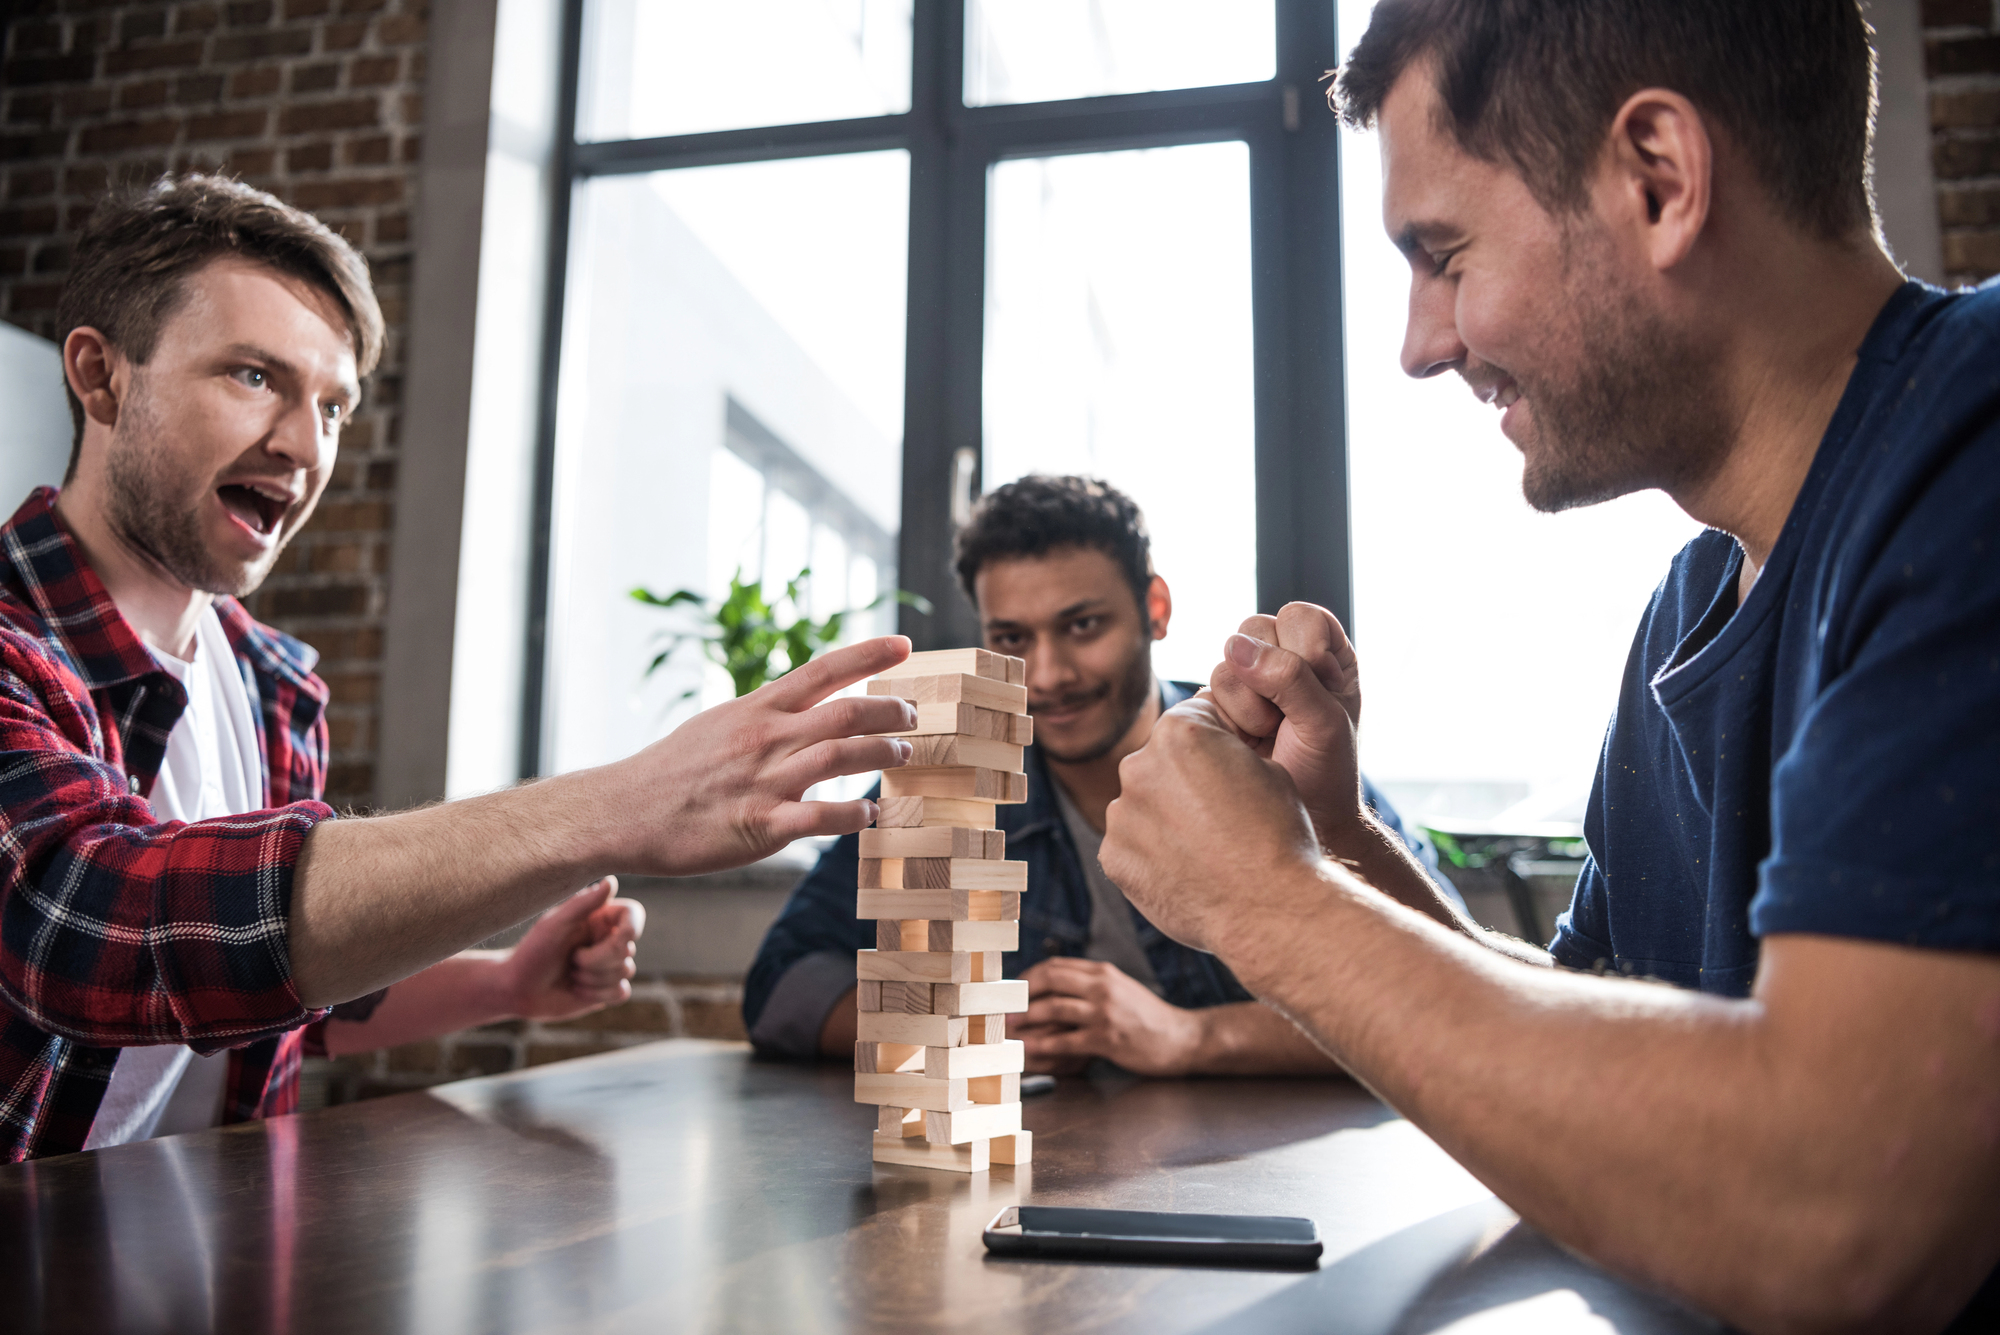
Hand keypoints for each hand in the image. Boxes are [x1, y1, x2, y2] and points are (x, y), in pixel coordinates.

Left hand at [497, 878, 646, 1020]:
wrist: (517, 990)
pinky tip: (578, 990)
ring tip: (570, 975)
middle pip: (627, 949)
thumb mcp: (554, 924)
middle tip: (571, 960)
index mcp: (597, 919)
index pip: (633, 914)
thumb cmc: (532, 952)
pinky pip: (621, 992)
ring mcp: (608, 966)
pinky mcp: (606, 990)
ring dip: (593, 978)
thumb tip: (611, 881)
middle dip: (597, 960)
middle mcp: (606, 940)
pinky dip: (598, 994)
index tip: (621, 937)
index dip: (633, 927)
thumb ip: (583, 903)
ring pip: (626, 972)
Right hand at [612, 636, 920, 875]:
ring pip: (842, 757)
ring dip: (883, 755)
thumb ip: (765, 716)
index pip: (823, 670)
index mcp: (757, 709)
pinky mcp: (761, 825)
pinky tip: (869, 814)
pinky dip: (854, 814)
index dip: (869, 656)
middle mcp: (766, 738)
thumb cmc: (673, 770)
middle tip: (914, 717)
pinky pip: (821, 817)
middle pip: (846, 712)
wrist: (624, 810)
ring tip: (902, 756)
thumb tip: (804, 707)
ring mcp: (765, 781)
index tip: (905, 644)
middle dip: (891, 712)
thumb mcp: (720, 723)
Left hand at [1015, 957, 1205, 1076]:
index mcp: (1104, 972)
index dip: (1029, 976)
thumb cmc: (1148, 1017)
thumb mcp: (1121, 989)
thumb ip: (1093, 984)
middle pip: (1049, 980)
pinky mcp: (1108, 1039)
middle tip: (1004, 1006)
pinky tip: (1031, 1050)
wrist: (1183, 1038)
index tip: (1014, 989)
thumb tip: (1057, 985)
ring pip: (1053, 1009)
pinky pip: (1066, 1041)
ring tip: (1010, 1028)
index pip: (1056, 966)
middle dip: (1021, 992)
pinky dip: (1044, 1046)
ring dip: (1027, 1019)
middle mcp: (1103, 987)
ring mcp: (1105, 1012)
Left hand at [1101, 695, 1322, 955]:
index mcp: (1179, 732)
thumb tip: (1212, 756)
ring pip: (1142, 806)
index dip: (1219, 748)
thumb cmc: (1278, 834)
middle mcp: (1138, 765)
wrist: (1269, 908)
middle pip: (1159, 763)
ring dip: (1165, 820)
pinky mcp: (1113, 857)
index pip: (1192, 722)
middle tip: (1220, 818)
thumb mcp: (1269, 768)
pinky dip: (1152, 855)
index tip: (1234, 776)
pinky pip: (1130, 846)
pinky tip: (1187, 872)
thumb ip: (1226, 751)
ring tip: (1206, 850)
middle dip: (1183, 782)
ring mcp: (1120, 814)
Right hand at [1206, 603, 1367, 850]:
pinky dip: (1229, 717)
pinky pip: (1208, 689)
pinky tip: (1246, 741)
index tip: (1318, 685)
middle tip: (1288, 716)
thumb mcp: (1324, 722)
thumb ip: (1290, 678)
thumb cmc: (1326, 772)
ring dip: (1249, 702)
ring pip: (1227, 658)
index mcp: (1326, 655)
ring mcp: (1249, 682)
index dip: (1303, 646)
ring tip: (1268, 734)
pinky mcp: (1220, 705)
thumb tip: (1235, 647)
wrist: (1301, 818)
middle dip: (1271, 675)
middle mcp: (1285, 660)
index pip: (1302, 616)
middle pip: (1256, 628)